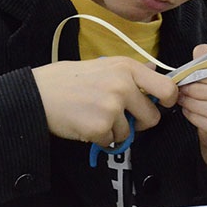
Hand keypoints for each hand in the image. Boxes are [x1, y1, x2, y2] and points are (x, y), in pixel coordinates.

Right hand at [32, 58, 178, 146]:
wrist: (38, 94)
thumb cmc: (68, 79)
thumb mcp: (103, 64)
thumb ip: (131, 71)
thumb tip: (156, 72)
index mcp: (127, 67)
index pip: (167, 88)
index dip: (169, 101)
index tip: (162, 105)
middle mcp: (123, 85)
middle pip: (152, 117)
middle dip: (140, 123)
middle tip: (123, 118)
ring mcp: (112, 107)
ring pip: (129, 132)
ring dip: (115, 130)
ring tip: (95, 115)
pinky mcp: (100, 127)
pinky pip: (111, 142)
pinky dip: (100, 138)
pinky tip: (86, 124)